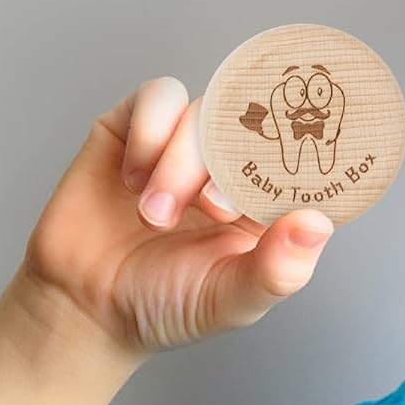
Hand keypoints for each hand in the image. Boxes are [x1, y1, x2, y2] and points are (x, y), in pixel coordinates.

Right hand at [18, 75, 334, 357]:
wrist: (86, 307)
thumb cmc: (168, 303)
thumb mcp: (231, 300)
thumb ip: (278, 269)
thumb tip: (319, 224)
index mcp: (269, 199)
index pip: (305, 154)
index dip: (305, 152)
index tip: (301, 159)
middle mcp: (233, 163)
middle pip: (255, 124)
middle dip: (232, 165)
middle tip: (212, 210)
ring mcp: (186, 141)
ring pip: (206, 111)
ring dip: (182, 161)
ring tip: (155, 216)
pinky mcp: (137, 127)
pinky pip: (160, 97)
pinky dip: (150, 135)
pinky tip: (133, 181)